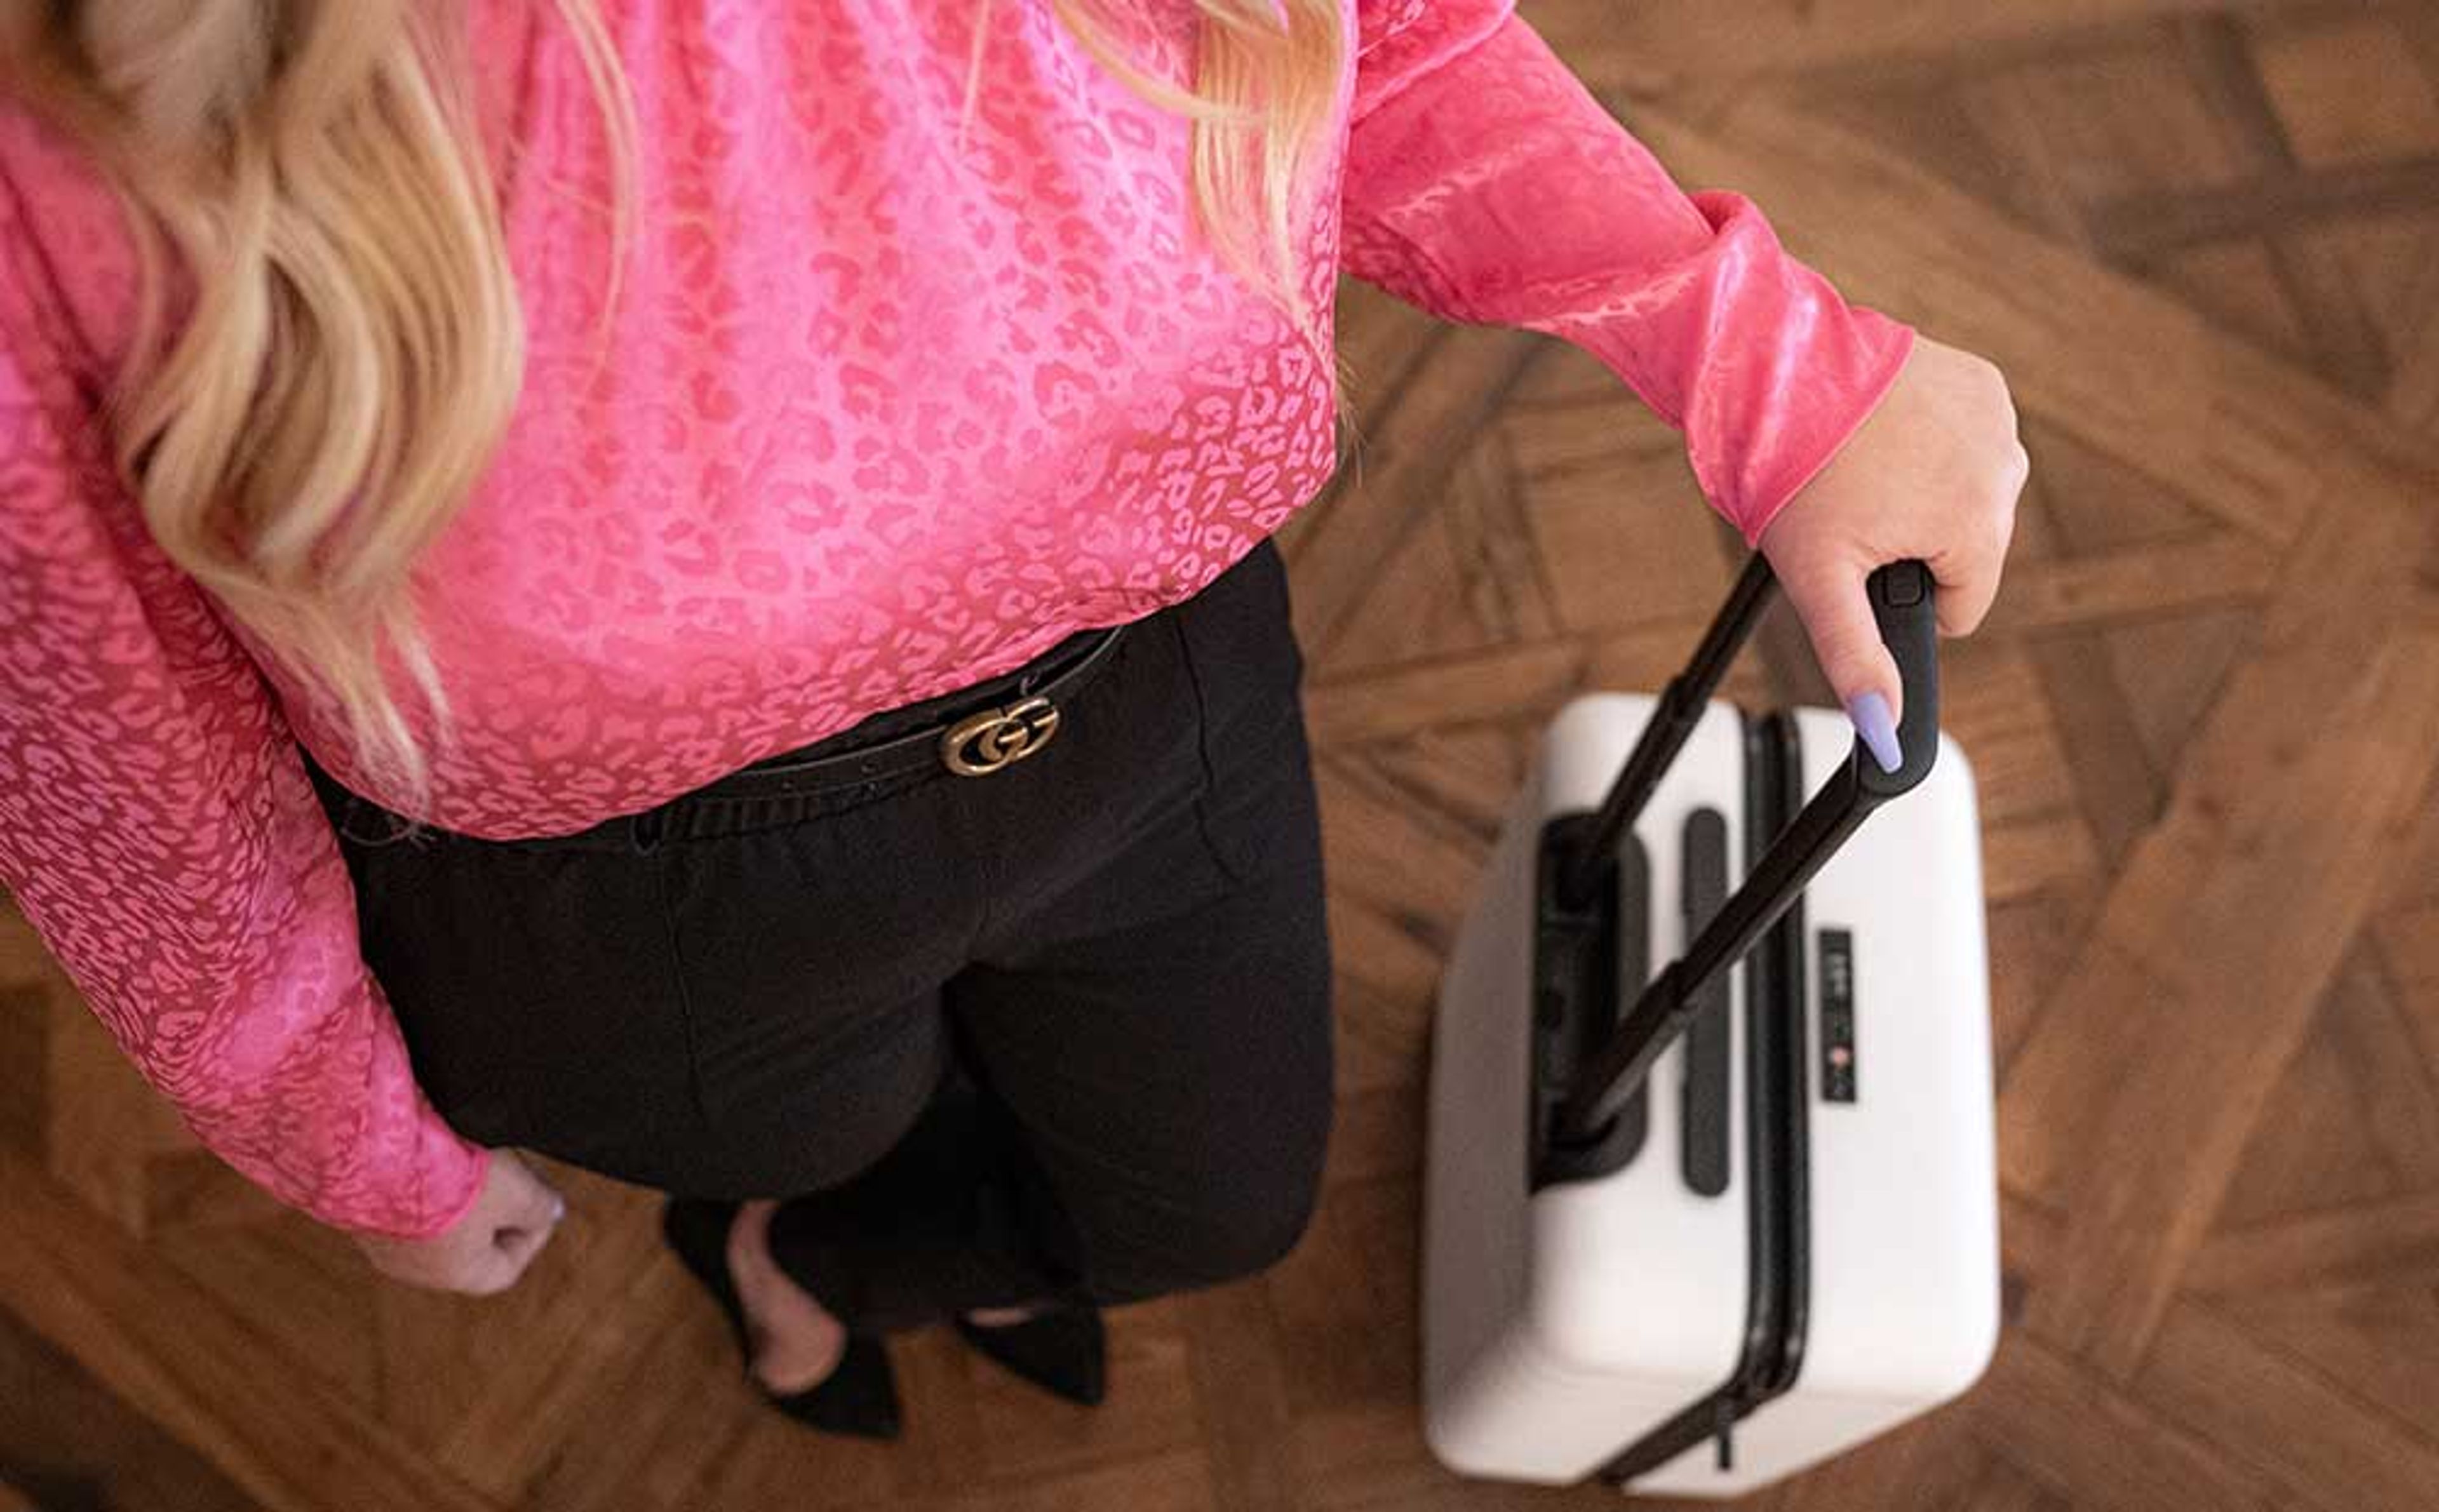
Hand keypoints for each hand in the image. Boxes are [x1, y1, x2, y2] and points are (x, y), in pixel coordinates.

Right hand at [352, 1147, 564, 1295]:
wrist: (372, 1150)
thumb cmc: (447, 1179)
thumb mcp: (516, 1192)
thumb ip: (540, 1207)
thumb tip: (552, 1213)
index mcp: (455, 1274)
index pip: (504, 1268)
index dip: (531, 1233)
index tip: (540, 1197)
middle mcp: (413, 1267)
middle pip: (470, 1242)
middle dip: (495, 1205)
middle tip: (509, 1169)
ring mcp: (381, 1237)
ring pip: (437, 1217)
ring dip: (461, 1186)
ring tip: (474, 1150)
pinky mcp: (360, 1206)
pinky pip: (405, 1196)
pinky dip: (426, 1174)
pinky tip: (435, 1146)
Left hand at [1757, 334, 2027, 768]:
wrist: (1774, 370)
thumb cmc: (1790, 473)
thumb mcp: (1820, 581)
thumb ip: (1857, 660)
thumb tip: (1886, 735)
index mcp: (1979, 528)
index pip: (1961, 609)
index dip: (1902, 594)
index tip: (1862, 554)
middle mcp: (2006, 472)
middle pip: (1966, 551)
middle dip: (1913, 540)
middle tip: (1853, 504)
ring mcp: (1998, 421)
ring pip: (1965, 496)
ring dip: (1920, 489)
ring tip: (1862, 464)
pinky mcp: (1983, 383)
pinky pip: (1964, 442)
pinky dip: (1927, 441)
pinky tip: (1882, 428)